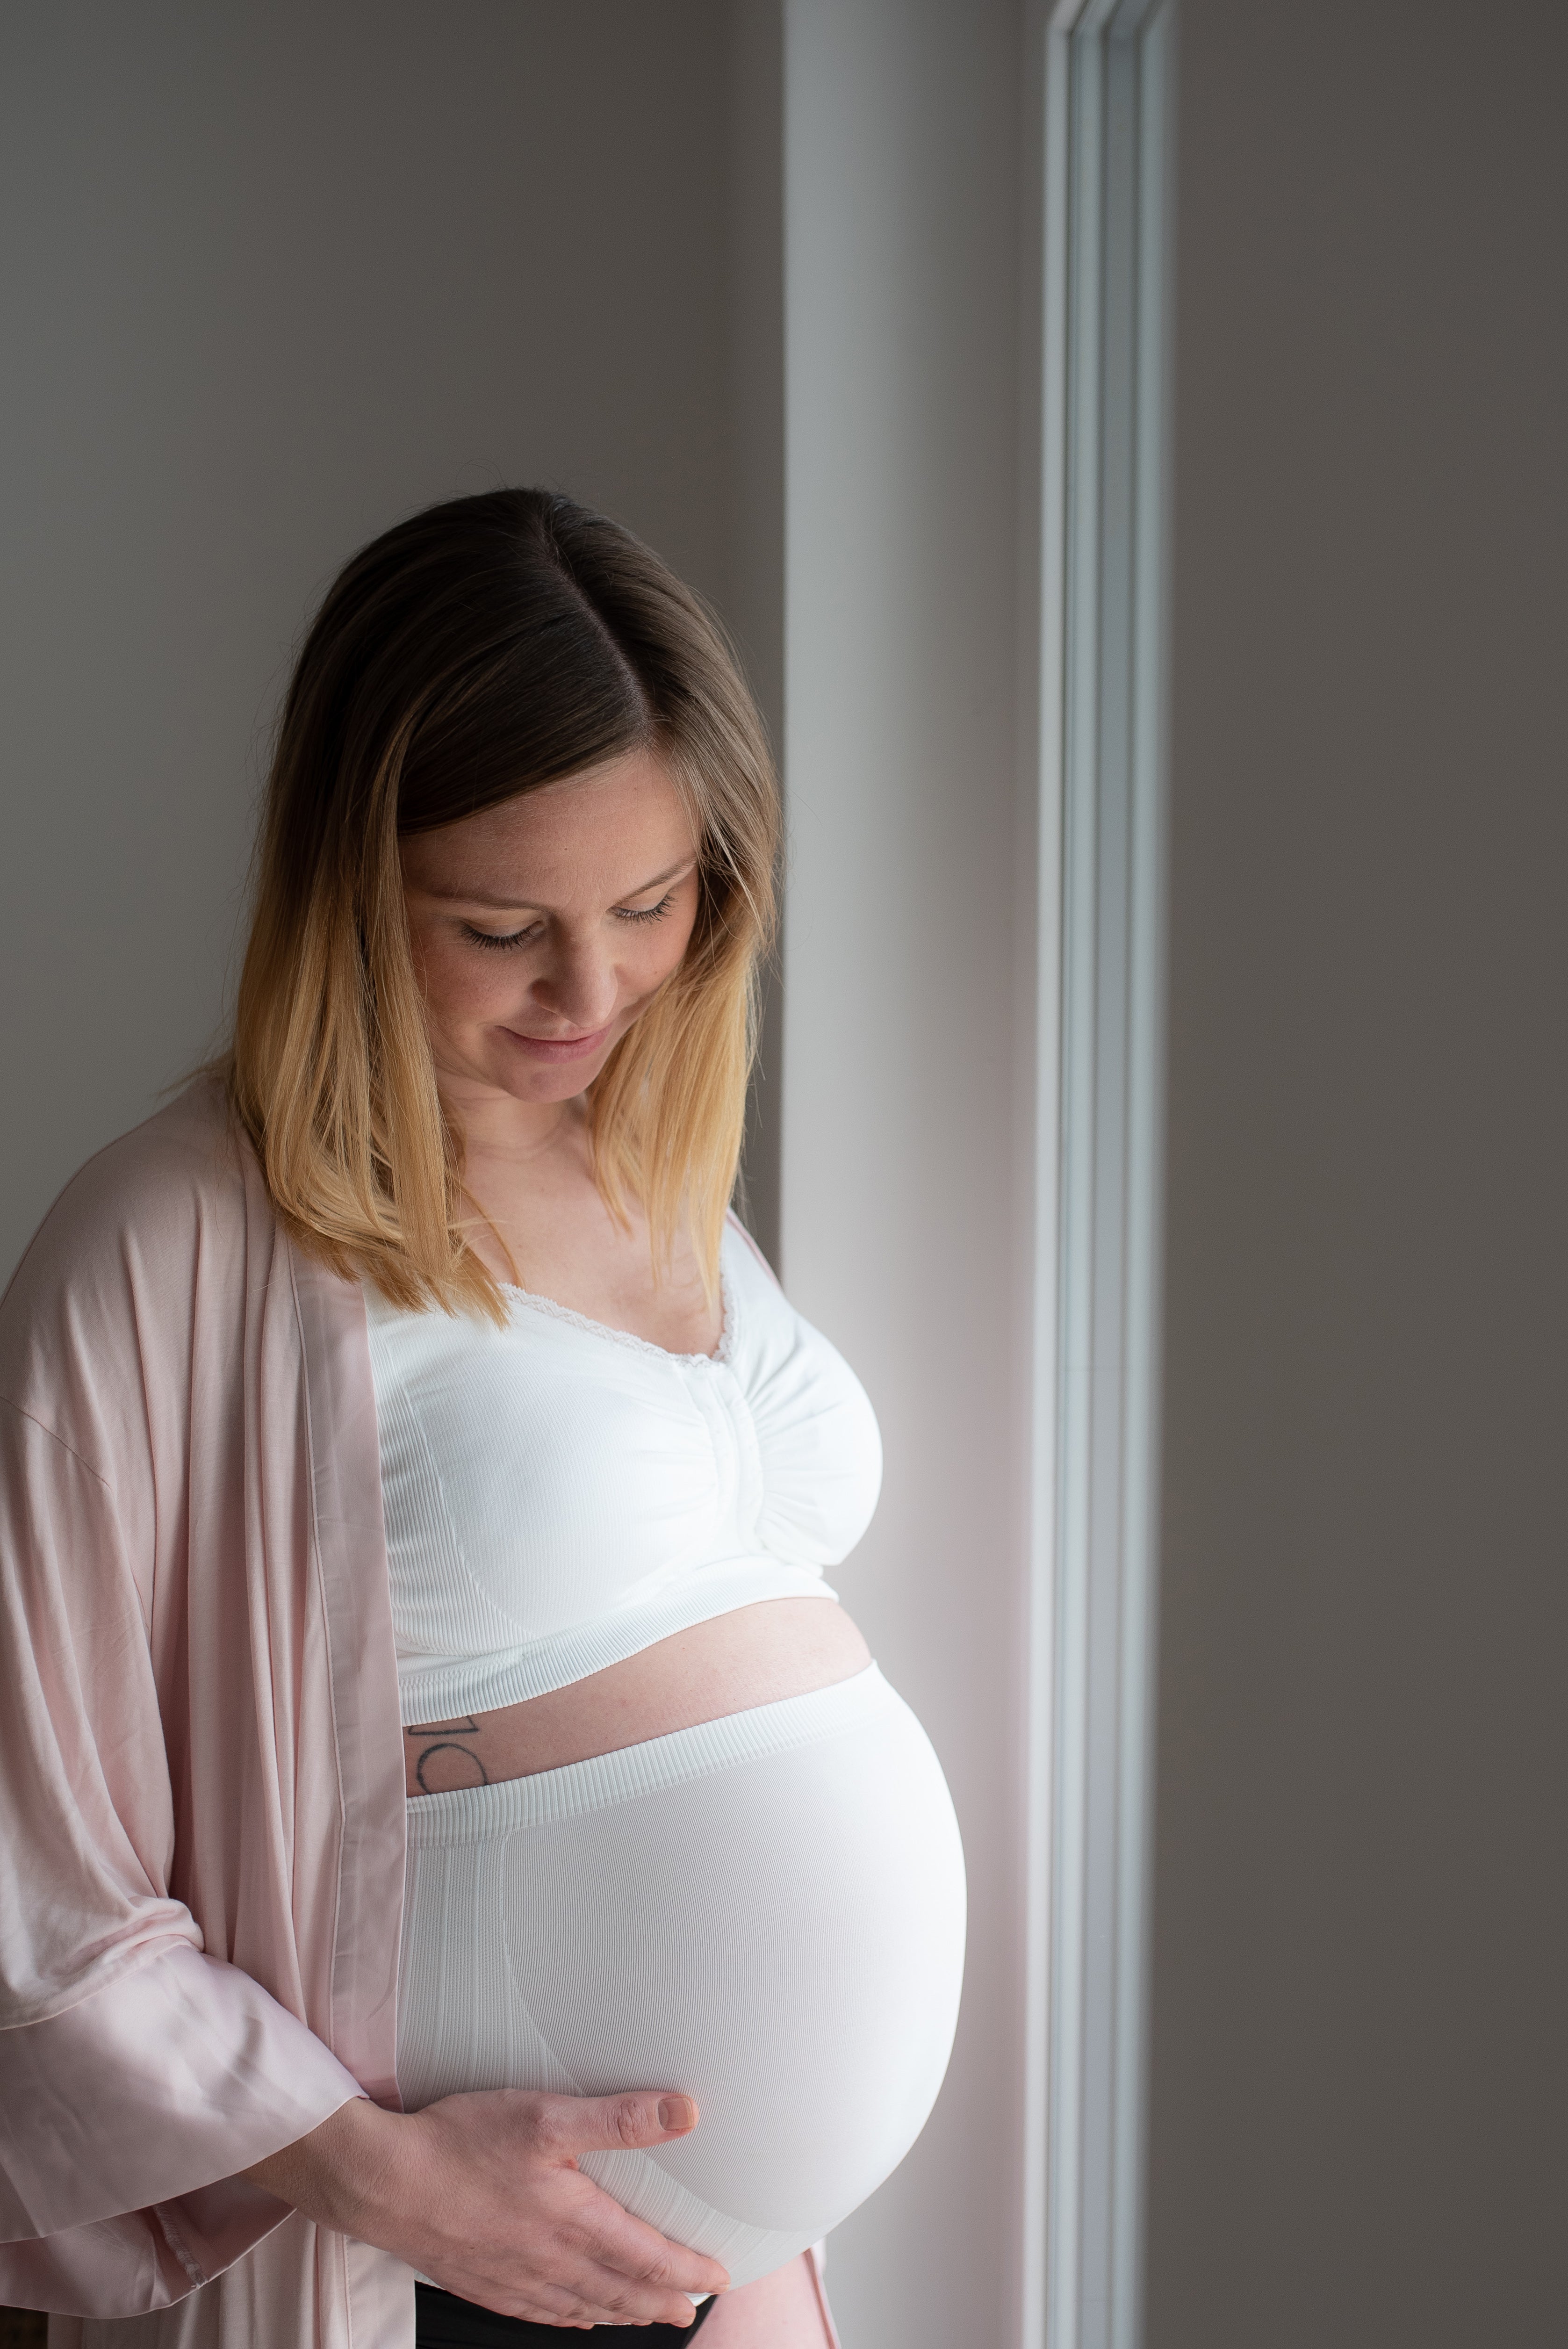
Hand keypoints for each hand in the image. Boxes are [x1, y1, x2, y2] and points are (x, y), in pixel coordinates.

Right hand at [242, 2087, 729, 2327]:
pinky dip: (570, 2317)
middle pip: (621, 2290)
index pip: (648, 2255)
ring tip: (644, 2315)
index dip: (687, 2269)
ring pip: (583, 2306)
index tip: (718, 2276)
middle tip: (690, 2308)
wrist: (385, 2183)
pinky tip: (574, 2315)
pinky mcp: (482, 2281)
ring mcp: (514, 2277)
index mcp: (574, 2221)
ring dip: (621, 2312)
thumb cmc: (462, 2143)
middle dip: (661, 2302)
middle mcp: (550, 2259)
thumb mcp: (547, 2116)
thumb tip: (685, 2112)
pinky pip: (540, 2311)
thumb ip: (620, 2118)